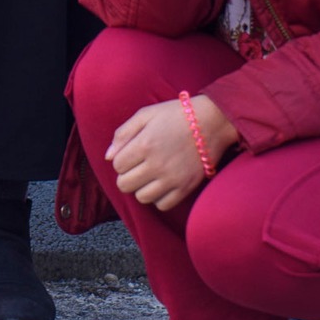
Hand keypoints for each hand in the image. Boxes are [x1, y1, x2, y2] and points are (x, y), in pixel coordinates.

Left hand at [107, 94, 237, 210]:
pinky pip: (162, 205)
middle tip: (139, 165)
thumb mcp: (146, 114)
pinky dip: (159, 197)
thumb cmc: (176, 115)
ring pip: (141, 197)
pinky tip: (163, 183)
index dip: (121, 159)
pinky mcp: (185, 188)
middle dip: (128, 175)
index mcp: (144, 144)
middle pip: (125, 185)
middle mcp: (156, 164)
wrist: (211, 122)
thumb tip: (108, 157)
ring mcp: (171, 179)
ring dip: (142, 187)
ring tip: (151, 174)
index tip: (132, 153)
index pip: (117, 165)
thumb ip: (123, 133)